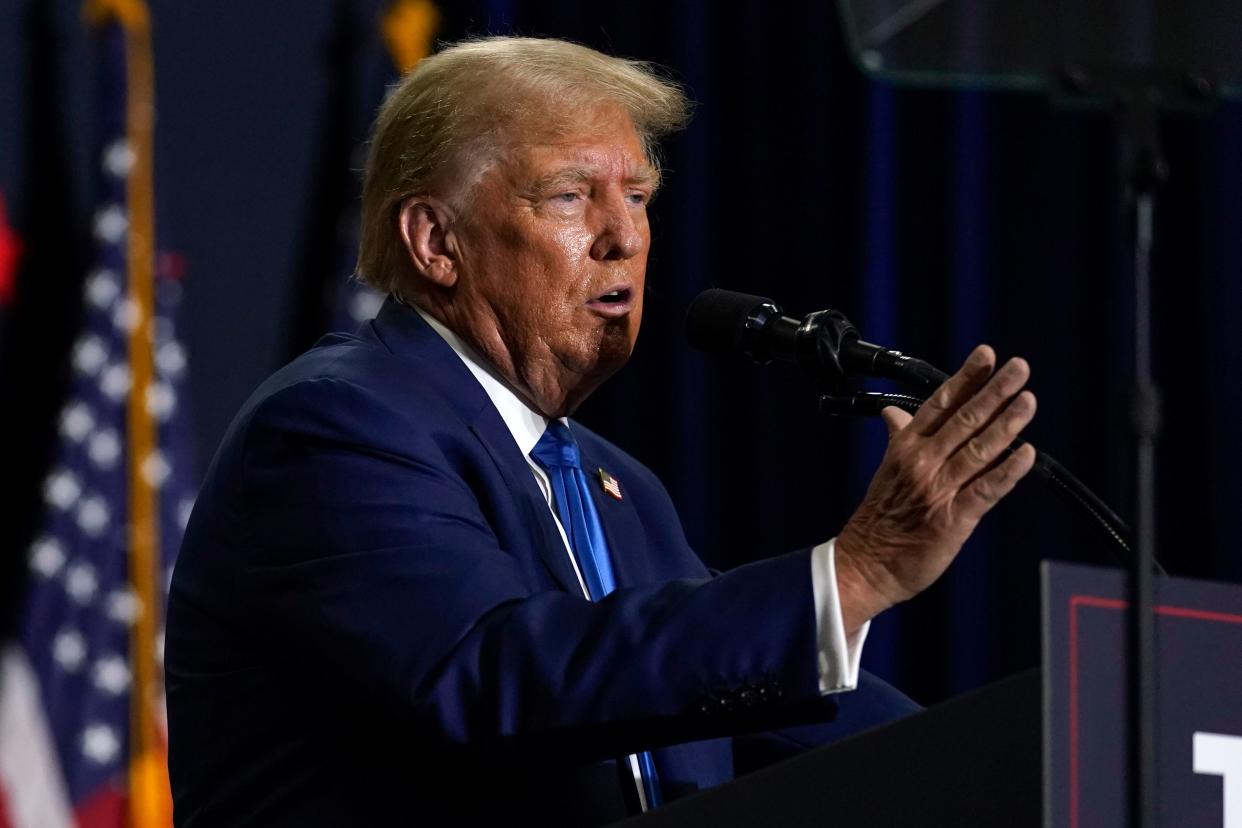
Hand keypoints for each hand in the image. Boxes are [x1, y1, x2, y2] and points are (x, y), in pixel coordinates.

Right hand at [834, 344, 1036, 634]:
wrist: (865, 563)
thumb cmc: (878, 518)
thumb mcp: (886, 469)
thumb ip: (899, 438)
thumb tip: (893, 413)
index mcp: (905, 448)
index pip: (940, 404)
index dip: (965, 379)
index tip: (986, 356)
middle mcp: (923, 463)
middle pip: (964, 419)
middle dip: (995, 391)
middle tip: (1020, 367)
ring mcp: (939, 490)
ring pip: (979, 449)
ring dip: (1007, 423)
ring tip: (1028, 400)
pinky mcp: (954, 519)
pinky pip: (986, 490)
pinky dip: (1008, 472)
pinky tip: (1027, 454)